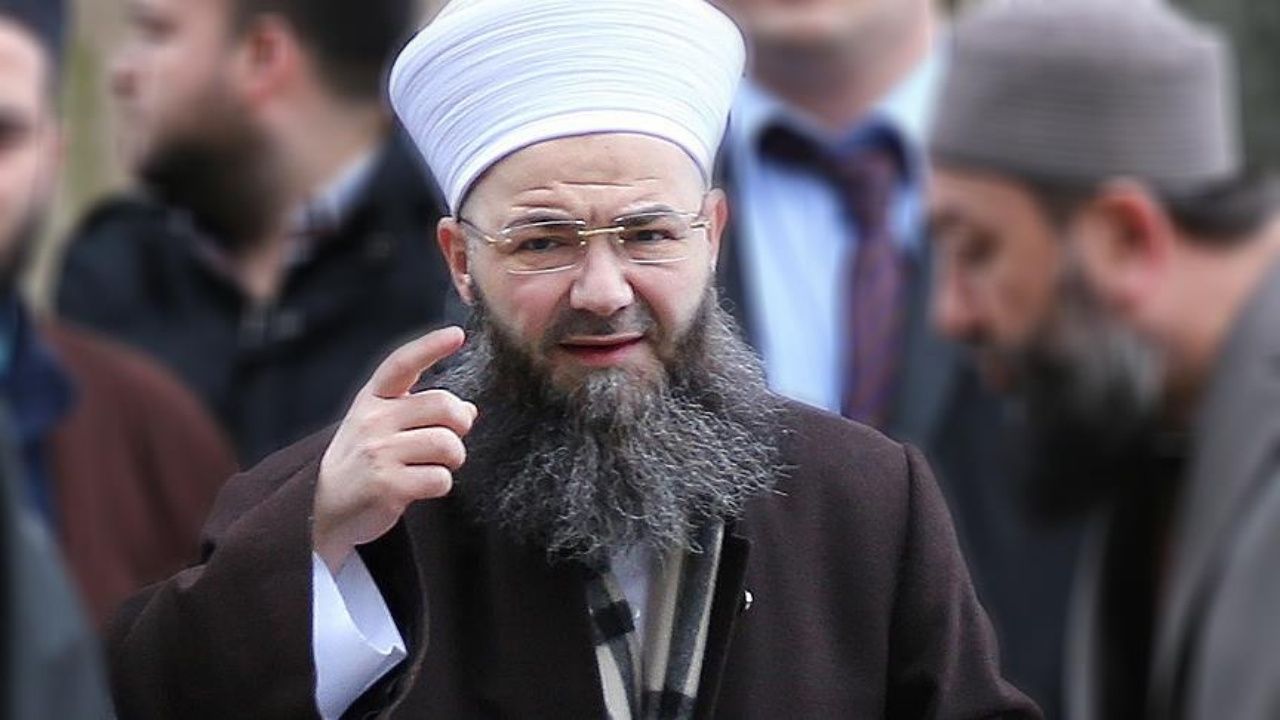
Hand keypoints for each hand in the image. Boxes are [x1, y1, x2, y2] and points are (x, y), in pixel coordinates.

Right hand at [314, 327, 476, 572]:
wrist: (324, 509)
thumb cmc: (362, 462)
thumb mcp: (379, 426)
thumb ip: (419, 413)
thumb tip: (469, 411)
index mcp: (372, 400)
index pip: (401, 364)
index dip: (430, 347)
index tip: (457, 334)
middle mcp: (374, 421)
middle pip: (443, 406)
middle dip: (459, 424)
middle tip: (451, 439)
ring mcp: (379, 452)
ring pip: (448, 444)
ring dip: (453, 459)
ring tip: (435, 466)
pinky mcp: (387, 485)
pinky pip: (440, 478)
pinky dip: (440, 485)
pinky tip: (421, 486)